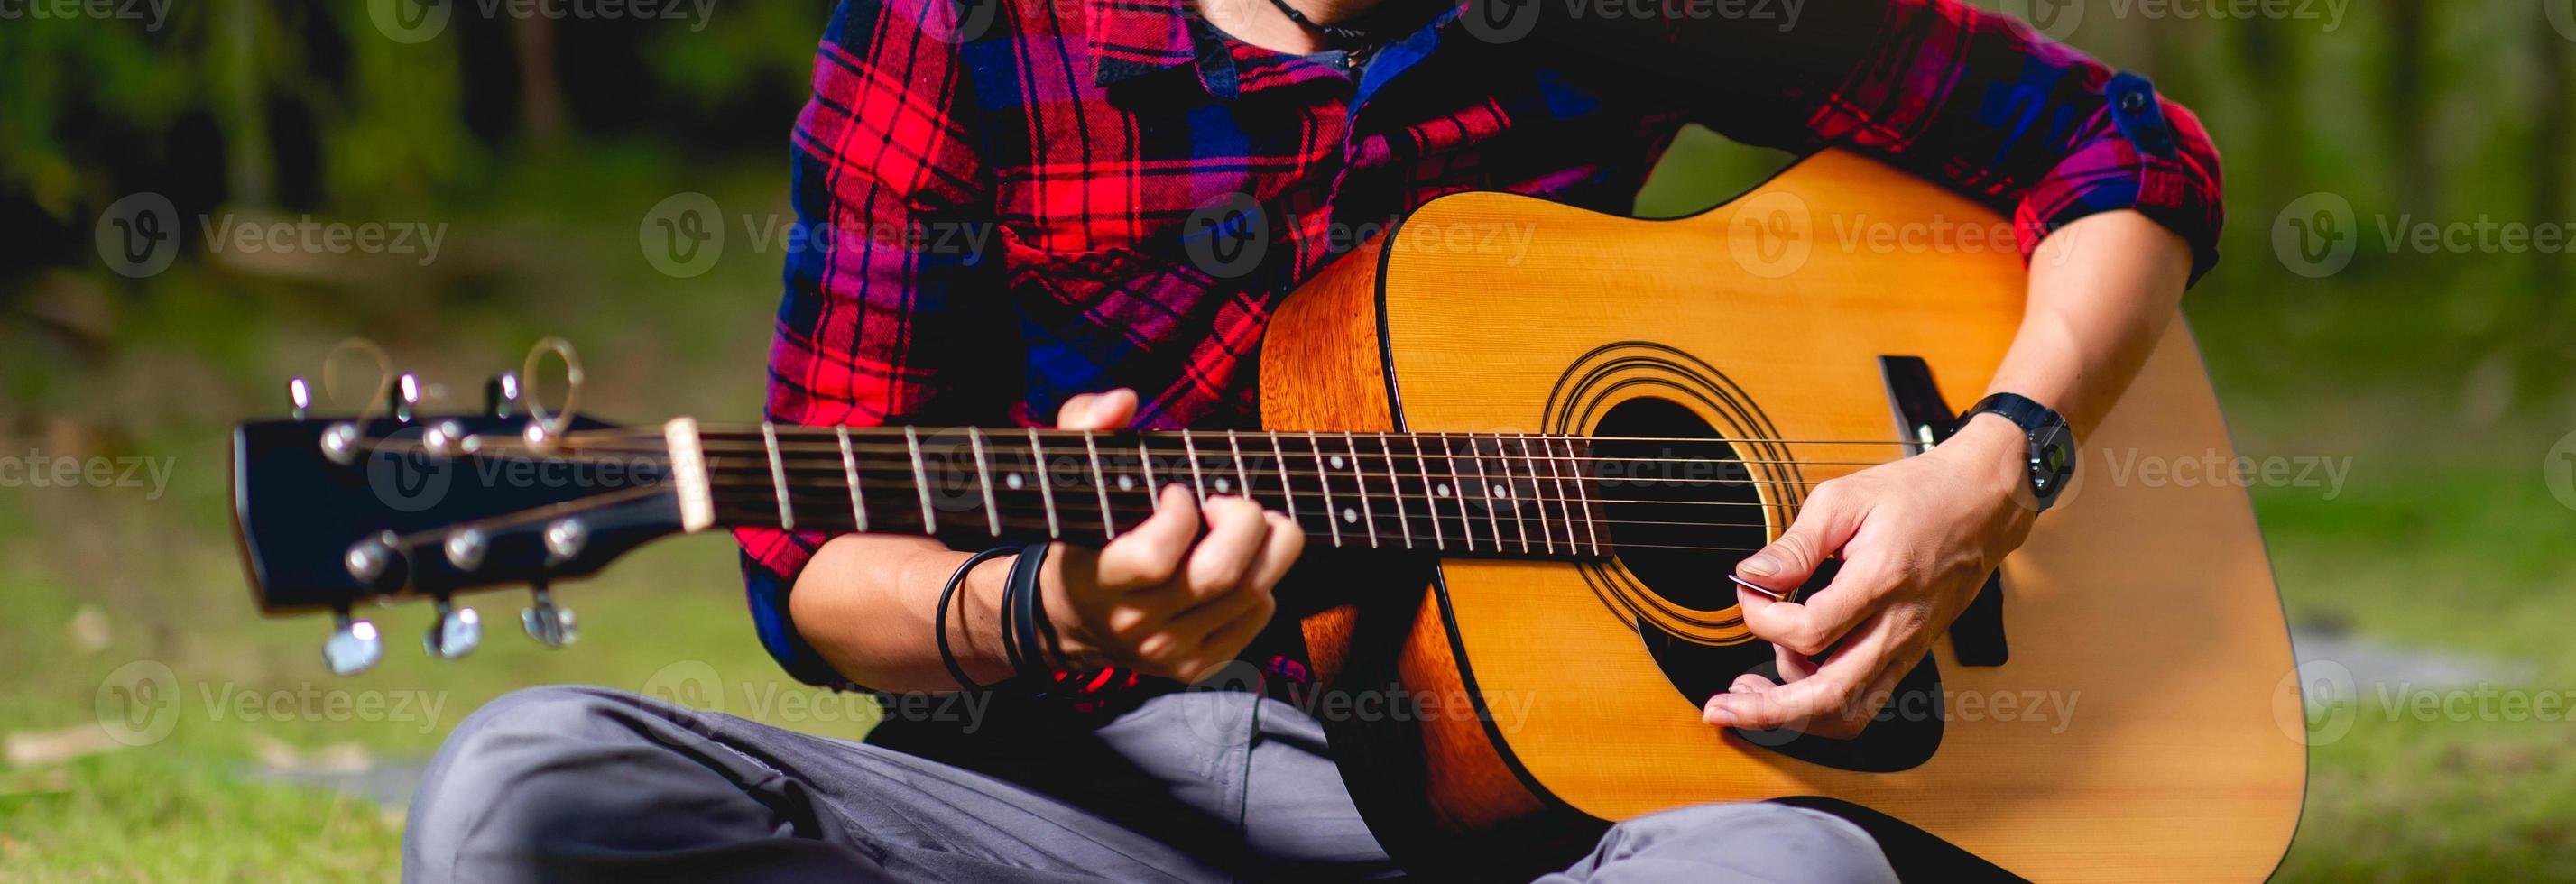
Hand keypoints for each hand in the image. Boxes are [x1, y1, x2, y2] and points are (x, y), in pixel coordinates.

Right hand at [1035, 389, 1301, 682]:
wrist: (1072, 619)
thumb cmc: (1085, 533)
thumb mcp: (1070, 471)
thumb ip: (1085, 423)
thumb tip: (1123, 402)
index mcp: (1098, 580)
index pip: (1153, 558)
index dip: (1179, 515)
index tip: (1178, 492)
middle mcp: (1135, 624)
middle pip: (1220, 575)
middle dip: (1244, 522)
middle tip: (1230, 502)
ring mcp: (1170, 651)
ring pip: (1251, 593)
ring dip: (1267, 544)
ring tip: (1245, 521)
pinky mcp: (1200, 665)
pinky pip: (1259, 615)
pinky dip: (1264, 581)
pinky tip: (1241, 562)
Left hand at [1703, 414, 2038, 737]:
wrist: (1982, 505)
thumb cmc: (1916, 496)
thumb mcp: (1845, 499)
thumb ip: (1796, 545)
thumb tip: (1753, 575)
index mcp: (1881, 582)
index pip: (1809, 631)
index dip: (1763, 619)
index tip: (1750, 591)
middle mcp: (1898, 627)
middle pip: (1829, 696)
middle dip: (1767, 710)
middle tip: (1721, 706)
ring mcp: (1907, 648)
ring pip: (1849, 711)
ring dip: (1794, 713)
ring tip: (1752, 691)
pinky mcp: (1909, 655)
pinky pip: (1865, 700)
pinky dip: (1822, 704)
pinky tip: (1793, 679)